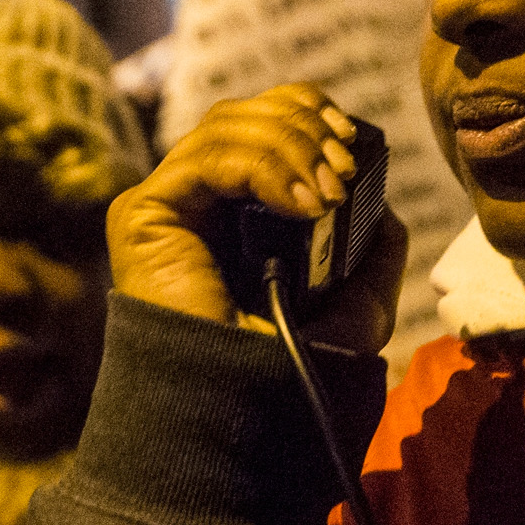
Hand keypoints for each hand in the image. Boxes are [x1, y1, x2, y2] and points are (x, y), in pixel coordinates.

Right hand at [106, 86, 408, 355]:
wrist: (249, 410)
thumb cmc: (296, 370)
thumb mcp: (358, 305)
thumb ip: (371, 250)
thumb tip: (381, 203)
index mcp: (243, 211)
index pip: (265, 125)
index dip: (307, 113)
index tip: (350, 139)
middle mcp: (202, 201)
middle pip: (245, 114)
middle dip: (303, 125)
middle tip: (342, 167)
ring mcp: (170, 205)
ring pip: (225, 127)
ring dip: (290, 146)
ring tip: (326, 195)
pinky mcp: (143, 215)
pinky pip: (204, 159)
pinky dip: (262, 165)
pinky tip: (301, 204)